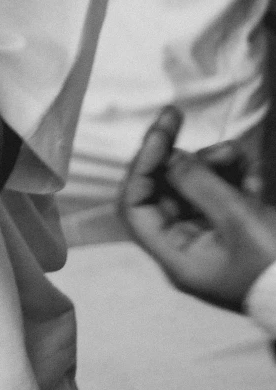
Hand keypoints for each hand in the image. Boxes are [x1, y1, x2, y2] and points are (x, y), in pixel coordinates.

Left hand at [122, 105, 275, 312]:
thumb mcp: (239, 221)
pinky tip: (252, 172)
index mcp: (177, 257)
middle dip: (189, 163)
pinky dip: (236, 181)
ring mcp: (214, 242)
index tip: (162, 132)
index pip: (136, 206)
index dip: (142, 165)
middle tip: (219, 146)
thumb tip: (169, 157)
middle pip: (167, 195)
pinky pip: (225, 201)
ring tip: (238, 154)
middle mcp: (188, 250)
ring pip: (197, 193)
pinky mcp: (240, 235)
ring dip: (215, 168)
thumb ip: (199, 185)